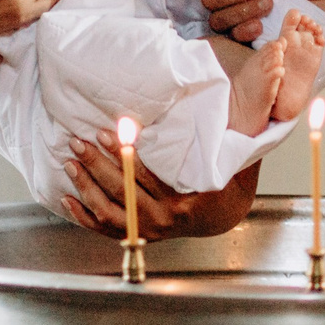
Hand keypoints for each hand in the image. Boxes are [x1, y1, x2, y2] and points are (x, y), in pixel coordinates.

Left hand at [59, 131, 261, 239]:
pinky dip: (84, 215)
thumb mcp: (239, 156)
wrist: (224, 216)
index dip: (127, 153)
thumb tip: (256, 90)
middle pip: (125, 193)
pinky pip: (106, 229)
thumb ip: (240, 130)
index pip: (150, 176)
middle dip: (99, 165)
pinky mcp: (139, 234)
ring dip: (88, 187)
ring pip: (111, 212)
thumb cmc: (228, 181)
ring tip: (71, 162)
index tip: (110, 131)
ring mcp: (151, 230)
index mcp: (187, 200)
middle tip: (80, 141)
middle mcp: (167, 220)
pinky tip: (68, 198)